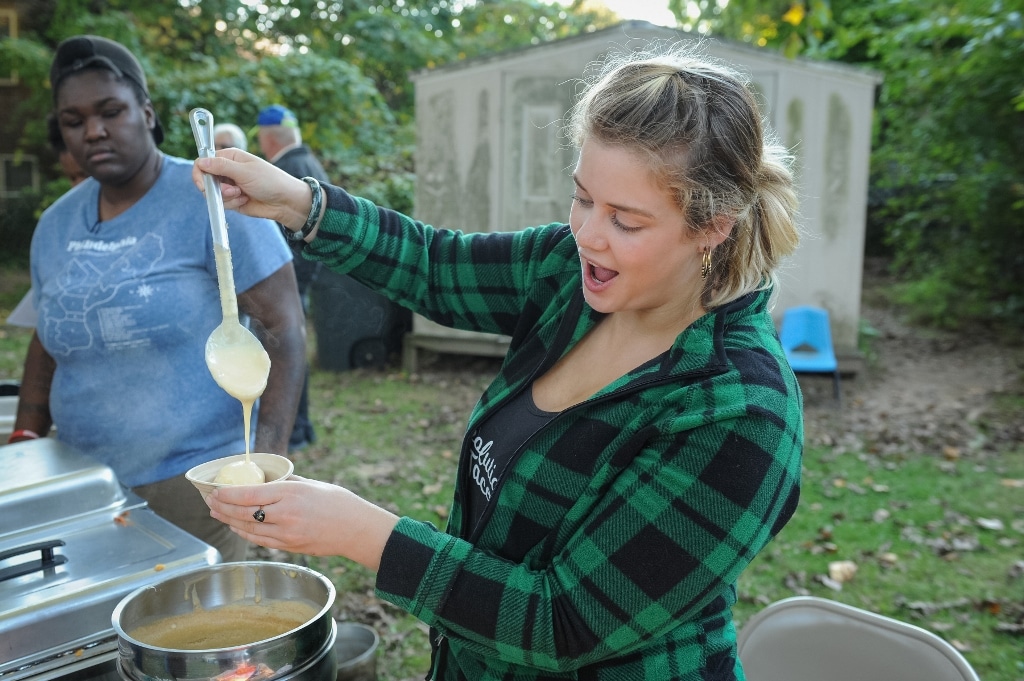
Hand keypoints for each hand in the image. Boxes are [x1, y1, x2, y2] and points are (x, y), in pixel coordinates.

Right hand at [192, 148, 312, 230]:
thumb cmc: (270, 181)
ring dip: (227, 197)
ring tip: (243, 194)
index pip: (203, 162)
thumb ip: (221, 167)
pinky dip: (233, 203)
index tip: (202, 185)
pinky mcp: (233, 199)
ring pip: (213, 194)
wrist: (285, 202)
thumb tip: (201, 162)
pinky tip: (246, 200)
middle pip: (206, 180)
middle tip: (230, 190)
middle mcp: (227, 170)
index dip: (200, 173)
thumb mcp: (244, 171)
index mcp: (229, 157)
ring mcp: (230, 185)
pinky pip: (223, 203)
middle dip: (216, 188)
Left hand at [204, 475, 398, 570]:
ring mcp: (287, 534)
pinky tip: (237, 527)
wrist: (356, 529)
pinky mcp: (290, 547)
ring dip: (230, 521)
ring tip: (217, 514)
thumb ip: (286, 483)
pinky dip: (245, 533)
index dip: (228, 494)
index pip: (249, 494)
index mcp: (290, 494)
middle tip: (209, 502)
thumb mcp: (311, 484)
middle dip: (223, 507)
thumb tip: (265, 480)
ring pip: (248, 529)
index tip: (215, 491)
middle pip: (244, 513)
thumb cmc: (338, 502)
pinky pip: (261, 541)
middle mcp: (285, 515)